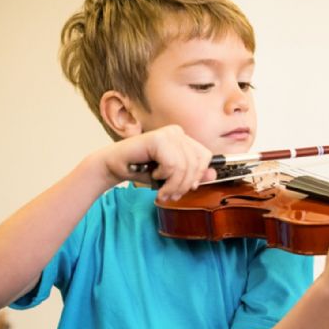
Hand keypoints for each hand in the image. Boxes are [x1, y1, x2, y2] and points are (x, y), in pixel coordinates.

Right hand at [96, 125, 216, 200]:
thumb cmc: (142, 170)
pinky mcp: (158, 139)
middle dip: (184, 185)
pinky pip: (172, 165)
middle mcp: (177, 132)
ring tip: (162, 191)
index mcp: (183, 139)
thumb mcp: (172, 177)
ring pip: (184, 166)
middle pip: (196, 163)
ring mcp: (168, 133)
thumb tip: (213, 175)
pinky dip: (163, 177)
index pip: (205, 157)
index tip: (186, 188)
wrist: (115, 166)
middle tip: (171, 195)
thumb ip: (192, 175)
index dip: (197, 175)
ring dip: (173, 185)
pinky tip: (153, 175)